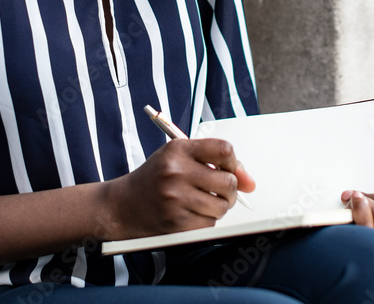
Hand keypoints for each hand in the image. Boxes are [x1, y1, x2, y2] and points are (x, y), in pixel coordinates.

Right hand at [104, 139, 255, 239]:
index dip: (232, 161)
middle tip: (218, 189)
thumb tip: (249, 181)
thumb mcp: (178, 159)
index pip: (224, 150)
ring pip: (222, 205)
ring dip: (218, 206)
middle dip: (229, 188)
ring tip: (202, 201)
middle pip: (228, 181)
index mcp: (177, 150)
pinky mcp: (176, 222)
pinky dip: (206, 220)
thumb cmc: (154, 178)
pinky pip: (210, 224)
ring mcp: (175, 198)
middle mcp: (176, 172)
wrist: (123, 205)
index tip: (227, 168)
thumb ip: (214, 163)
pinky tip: (191, 213)